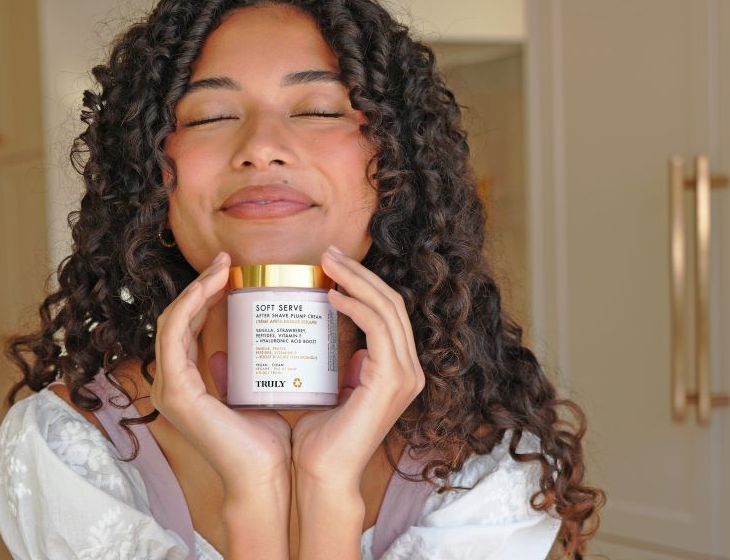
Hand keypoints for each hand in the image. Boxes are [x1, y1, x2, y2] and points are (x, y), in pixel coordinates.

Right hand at [150, 251, 291, 498]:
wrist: (268, 477)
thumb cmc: (267, 443)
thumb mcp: (255, 393)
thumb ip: (242, 371)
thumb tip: (242, 347)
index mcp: (187, 385)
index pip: (185, 327)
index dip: (202, 295)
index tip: (230, 272)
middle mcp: (172, 384)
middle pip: (176, 319)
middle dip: (199, 286)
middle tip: (227, 262)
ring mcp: (170, 388)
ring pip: (171, 321)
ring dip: (194, 289)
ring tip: (223, 268)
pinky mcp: (177, 391)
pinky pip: (173, 336)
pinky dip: (189, 306)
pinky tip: (209, 287)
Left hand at [291, 245, 424, 489]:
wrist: (322, 475)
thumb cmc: (319, 438)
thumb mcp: (331, 389)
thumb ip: (335, 365)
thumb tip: (323, 339)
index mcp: (397, 371)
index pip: (388, 312)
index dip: (364, 283)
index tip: (331, 265)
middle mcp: (409, 370)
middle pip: (392, 303)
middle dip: (360, 273)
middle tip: (328, 253)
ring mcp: (405, 375)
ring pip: (388, 309)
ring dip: (357, 280)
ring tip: (327, 263)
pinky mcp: (392, 380)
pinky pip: (378, 328)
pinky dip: (356, 306)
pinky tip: (332, 296)